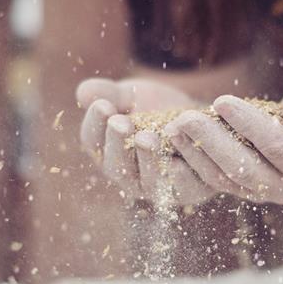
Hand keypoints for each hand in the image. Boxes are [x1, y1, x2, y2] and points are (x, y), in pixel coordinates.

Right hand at [76, 77, 214, 204]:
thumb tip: (83, 93)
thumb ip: (110, 93)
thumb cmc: (157, 106)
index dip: (95, 124)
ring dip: (147, 159)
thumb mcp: (133, 94)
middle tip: (120, 122)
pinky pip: (183, 189)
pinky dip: (181, 175)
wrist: (199, 117)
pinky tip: (178, 160)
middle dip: (118, 144)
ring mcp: (158, 187)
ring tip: (146, 137)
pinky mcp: (189, 191)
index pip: (93, 141)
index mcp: (107, 150)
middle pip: (117, 167)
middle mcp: (129, 176)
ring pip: (148, 181)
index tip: (102, 105)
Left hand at [163, 82, 282, 203]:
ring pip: (222, 177)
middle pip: (243, 168)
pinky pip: (210, 178)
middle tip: (186, 117)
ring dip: (195, 151)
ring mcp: (258, 193)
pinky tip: (173, 137)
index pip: (277, 148)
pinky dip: (190, 159)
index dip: (248, 125)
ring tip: (174, 125)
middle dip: (212, 141)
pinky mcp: (237, 189)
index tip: (222, 100)